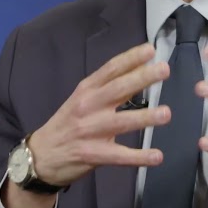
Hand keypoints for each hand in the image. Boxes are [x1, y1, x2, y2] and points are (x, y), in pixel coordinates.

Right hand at [27, 42, 170, 186]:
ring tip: (166, 113)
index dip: (130, 58)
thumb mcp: (81, 100)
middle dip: (142, 79)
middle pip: (118, 89)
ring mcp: (89, 131)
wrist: (40, 156)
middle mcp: (87, 107)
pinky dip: (138, 157)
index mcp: (86, 90)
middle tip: (164, 70)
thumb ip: (107, 87)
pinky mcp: (92, 155)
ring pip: (121, 122)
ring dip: (145, 118)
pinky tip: (157, 156)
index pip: (110, 70)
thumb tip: (139, 69)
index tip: (150, 50)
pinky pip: (119, 156)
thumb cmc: (67, 124)